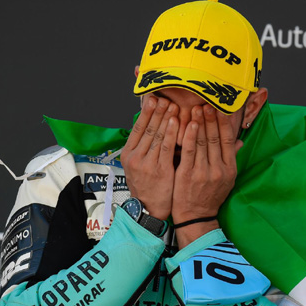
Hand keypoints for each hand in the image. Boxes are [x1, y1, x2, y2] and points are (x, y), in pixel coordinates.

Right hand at [121, 95, 177, 219]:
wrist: (148, 209)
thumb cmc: (147, 185)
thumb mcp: (138, 165)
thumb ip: (144, 146)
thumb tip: (153, 125)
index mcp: (128, 153)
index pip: (138, 127)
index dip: (146, 111)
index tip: (153, 98)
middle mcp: (135, 157)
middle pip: (148, 128)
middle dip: (158, 111)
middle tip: (166, 97)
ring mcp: (147, 163)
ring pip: (157, 135)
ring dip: (166, 117)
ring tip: (173, 104)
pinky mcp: (160, 170)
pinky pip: (167, 147)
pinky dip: (172, 132)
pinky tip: (176, 122)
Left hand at [172, 105, 242, 246]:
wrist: (196, 216)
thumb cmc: (210, 196)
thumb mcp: (226, 180)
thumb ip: (231, 158)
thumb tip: (240, 141)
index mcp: (229, 169)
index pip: (229, 141)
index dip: (224, 123)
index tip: (221, 109)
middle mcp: (219, 170)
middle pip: (216, 139)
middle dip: (211, 119)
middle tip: (207, 102)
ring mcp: (203, 172)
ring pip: (202, 142)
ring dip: (200, 123)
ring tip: (197, 108)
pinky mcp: (187, 175)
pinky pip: (189, 151)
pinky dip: (189, 136)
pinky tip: (189, 124)